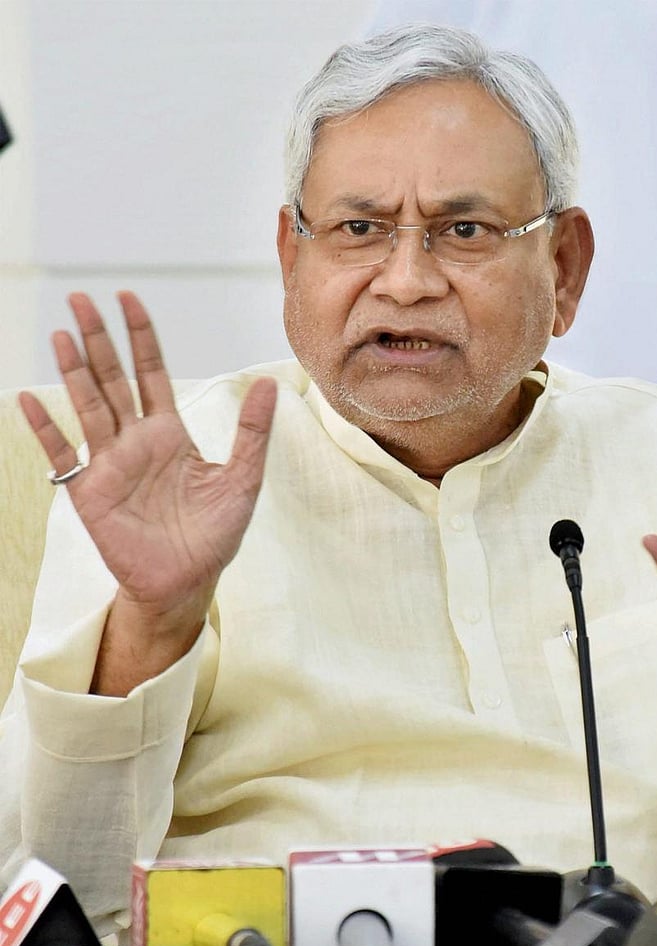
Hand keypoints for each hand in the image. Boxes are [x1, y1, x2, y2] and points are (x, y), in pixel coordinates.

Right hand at [19, 292, 276, 689]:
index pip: (151, 373)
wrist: (187, 581)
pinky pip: (63, 457)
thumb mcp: (242, 480)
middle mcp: (135, 441)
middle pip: (112, 379)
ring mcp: (108, 464)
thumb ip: (252, 433)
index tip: (127, 297)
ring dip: (74, 372)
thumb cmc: (214, 534)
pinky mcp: (89, 494)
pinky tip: (30, 401)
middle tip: (80, 297)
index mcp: (169, 433)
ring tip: (62, 334)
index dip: (140, 336)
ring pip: (88, 407)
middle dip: (99, 339)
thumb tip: (270, 383)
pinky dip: (46, 430)